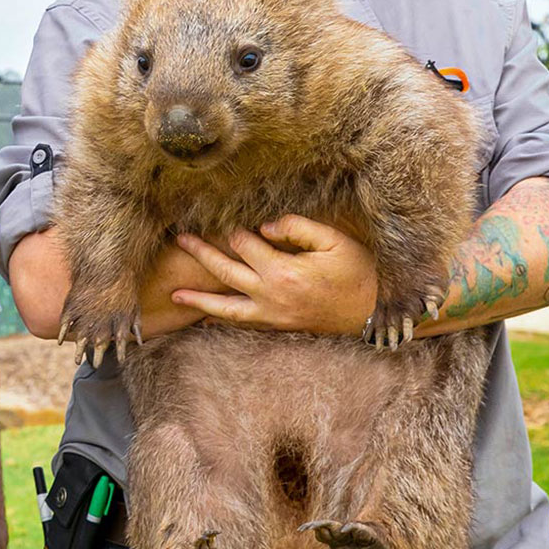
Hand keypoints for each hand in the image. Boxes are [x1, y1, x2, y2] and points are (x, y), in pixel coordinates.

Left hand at [171, 214, 376, 334]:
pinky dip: (221, 320)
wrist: (374, 314)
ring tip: (174, 294)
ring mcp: (272, 316)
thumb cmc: (358, 273)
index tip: (229, 221)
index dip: (236, 230)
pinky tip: (204, 317)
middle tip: (180, 240)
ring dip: (199, 299)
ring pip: (225, 308)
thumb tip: (264, 226)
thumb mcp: (335, 241)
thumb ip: (297, 228)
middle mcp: (271, 297)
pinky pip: (242, 324)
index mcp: (283, 272)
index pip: (244, 245)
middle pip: (225, 272)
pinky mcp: (277, 327)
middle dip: (201, 254)